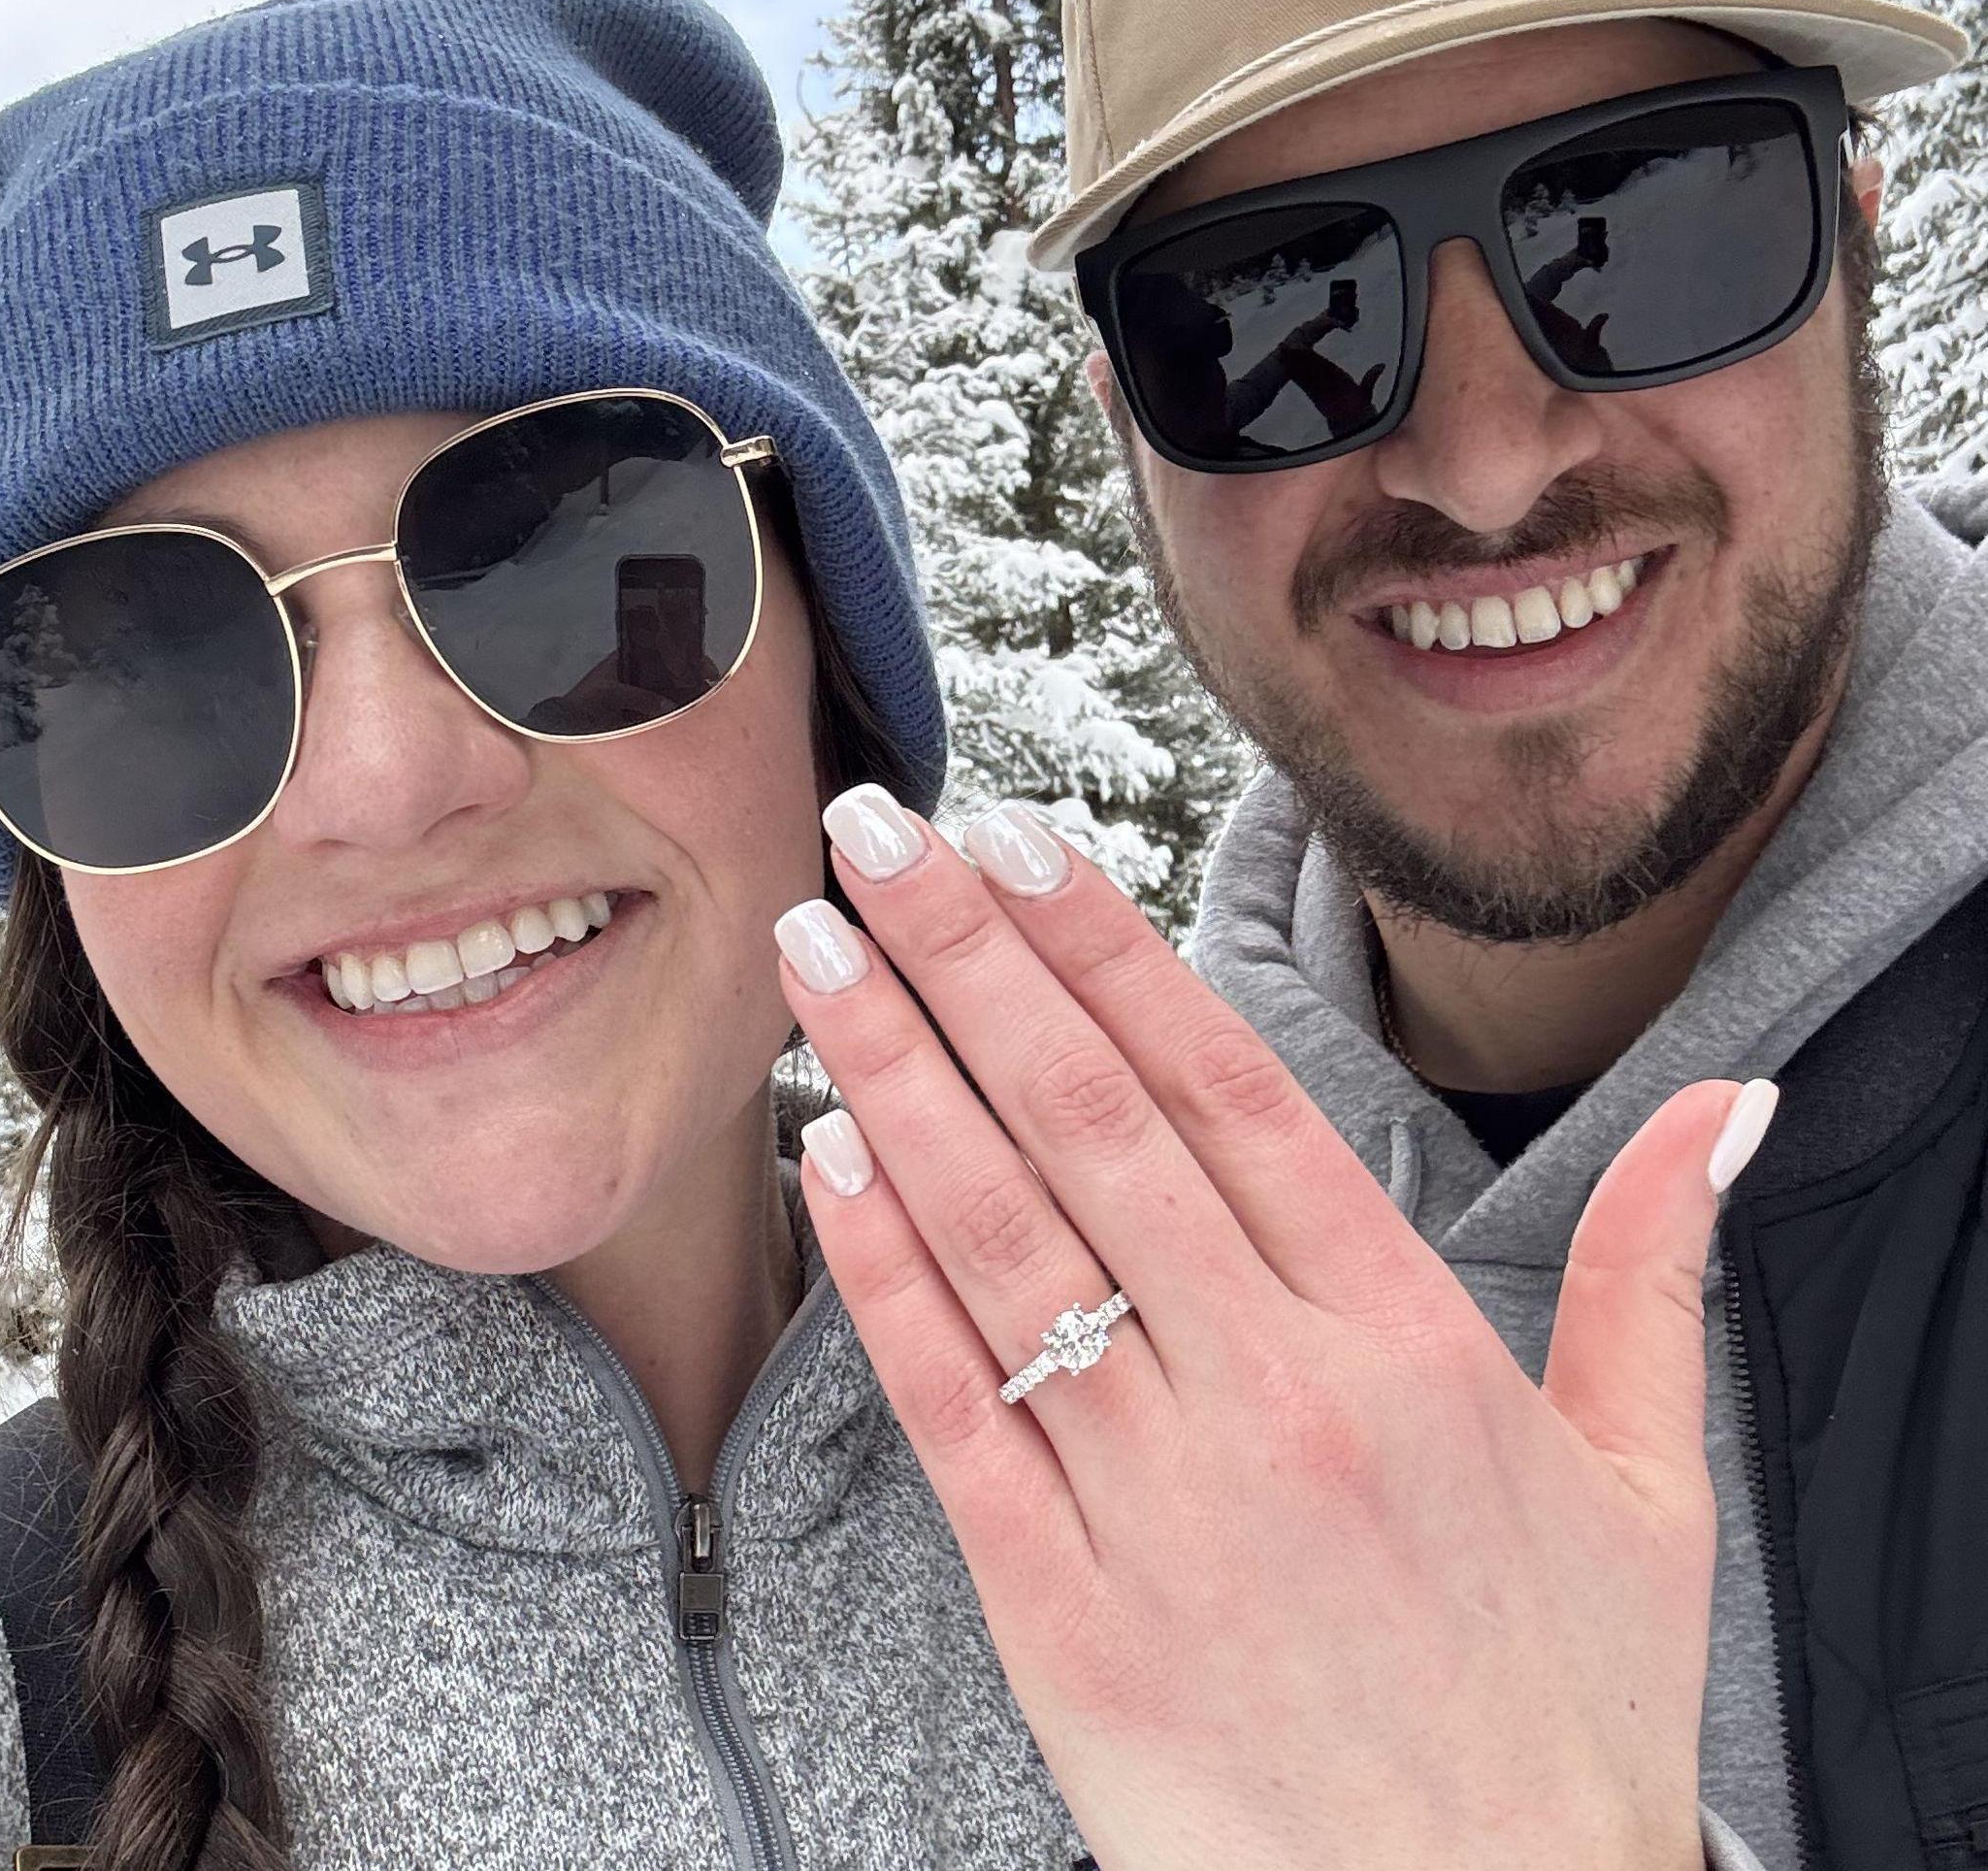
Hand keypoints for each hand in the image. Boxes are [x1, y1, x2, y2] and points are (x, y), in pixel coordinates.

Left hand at [776, 786, 1771, 1870]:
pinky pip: (951, 1408)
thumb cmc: (1566, 1722)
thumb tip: (1731, 1103)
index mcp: (1410, 1340)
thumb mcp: (1653, 1487)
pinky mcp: (1064, 1621)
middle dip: (962, 952)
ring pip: (1001, 1233)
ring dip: (892, 1069)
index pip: (1229, 1081)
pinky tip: (826, 1151)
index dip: (1109, 945)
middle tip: (872, 823)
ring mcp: (1162, 1505)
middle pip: (1090, 1117)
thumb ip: (1657, 1271)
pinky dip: (882, 1269)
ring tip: (814, 944)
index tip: (1021, 840)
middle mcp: (1276, 1395)